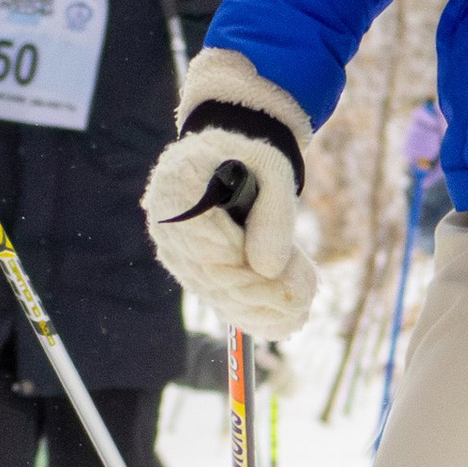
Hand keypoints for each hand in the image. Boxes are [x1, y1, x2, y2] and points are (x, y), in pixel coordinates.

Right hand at [142, 50, 314, 337]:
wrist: (228, 147)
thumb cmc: (252, 151)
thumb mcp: (272, 166)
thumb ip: (274, 213)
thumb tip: (268, 269)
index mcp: (178, 188)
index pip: (211, 250)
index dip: (250, 275)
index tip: (289, 284)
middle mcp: (165, 223)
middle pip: (211, 277)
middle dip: (259, 297)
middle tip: (302, 307)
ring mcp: (173, 246)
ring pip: (214, 291)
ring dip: (256, 309)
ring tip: (297, 314)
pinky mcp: (188, 261)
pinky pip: (215, 292)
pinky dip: (247, 308)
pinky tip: (280, 318)